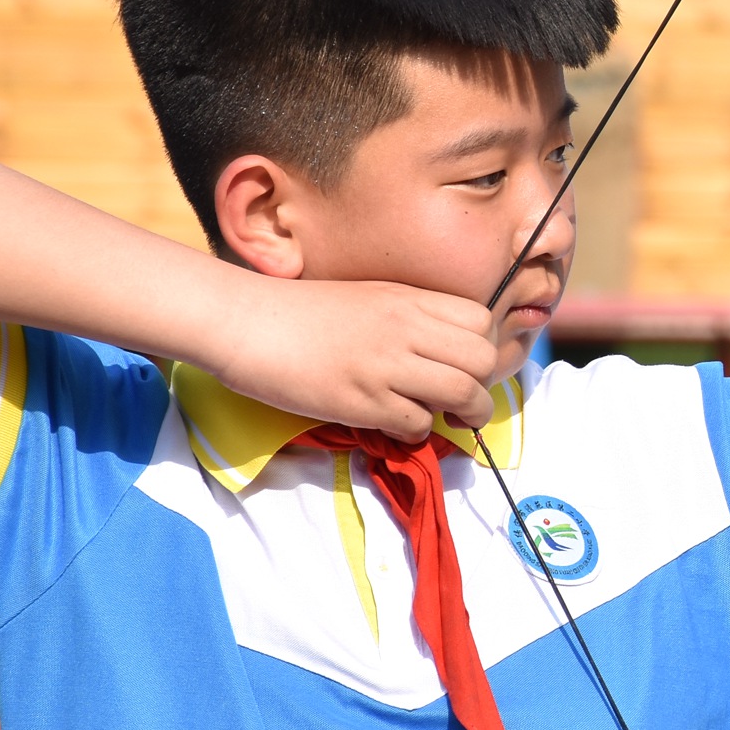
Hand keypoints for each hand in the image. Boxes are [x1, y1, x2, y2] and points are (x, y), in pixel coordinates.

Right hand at [207, 275, 499, 437]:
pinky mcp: (364, 400)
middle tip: (462, 402)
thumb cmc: (300, 312)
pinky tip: (397, 425)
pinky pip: (418, 423)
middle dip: (482, 387)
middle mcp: (407, 328)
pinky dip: (417, 431)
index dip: (481, 348)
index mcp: (408, 298)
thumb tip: (441, 355)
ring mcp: (387, 364)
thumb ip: (408, 320)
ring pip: (462, 393)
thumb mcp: (368, 298)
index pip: (481, 320)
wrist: (247, 322)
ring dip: (462, 415)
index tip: (465, 366)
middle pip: (482, 360)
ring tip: (444, 419)